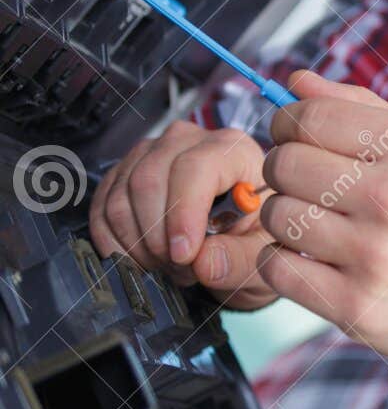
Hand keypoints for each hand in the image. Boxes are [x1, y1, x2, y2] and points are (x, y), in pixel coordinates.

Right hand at [87, 119, 281, 309]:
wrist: (236, 230)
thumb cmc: (253, 233)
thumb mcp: (263, 250)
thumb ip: (240, 258)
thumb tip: (204, 262)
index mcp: (232, 149)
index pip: (196, 167)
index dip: (183, 214)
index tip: (184, 254)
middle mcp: (187, 141)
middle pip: (150, 180)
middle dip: (158, 236)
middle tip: (180, 268)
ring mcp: (149, 153)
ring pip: (121, 197)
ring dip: (138, 243)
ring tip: (170, 265)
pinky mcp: (122, 173)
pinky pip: (102, 208)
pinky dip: (116, 243)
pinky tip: (144, 258)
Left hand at [259, 70, 387, 374]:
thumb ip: (365, 111)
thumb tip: (296, 81)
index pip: (311, 116)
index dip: (287, 121)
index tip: (291, 134)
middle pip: (286, 163)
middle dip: (284, 167)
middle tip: (305, 181)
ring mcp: (373, 255)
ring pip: (277, 215)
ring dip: (286, 216)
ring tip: (315, 222)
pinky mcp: (356, 306)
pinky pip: (278, 269)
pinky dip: (283, 261)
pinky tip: (311, 258)